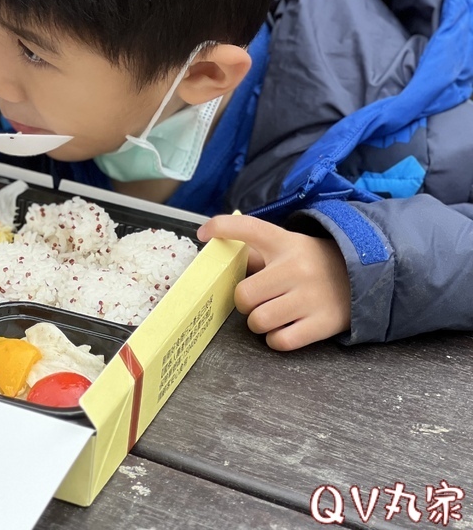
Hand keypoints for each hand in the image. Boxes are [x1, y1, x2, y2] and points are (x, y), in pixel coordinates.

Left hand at [197, 214, 350, 350]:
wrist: (365, 276)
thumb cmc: (311, 263)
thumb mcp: (287, 247)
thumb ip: (256, 253)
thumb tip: (221, 259)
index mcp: (285, 242)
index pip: (248, 228)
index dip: (221, 227)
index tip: (203, 234)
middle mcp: (296, 267)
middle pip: (245, 294)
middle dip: (244, 302)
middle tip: (255, 300)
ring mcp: (310, 296)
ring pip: (259, 321)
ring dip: (258, 323)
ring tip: (269, 315)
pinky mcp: (323, 323)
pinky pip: (280, 341)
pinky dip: (275, 339)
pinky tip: (283, 328)